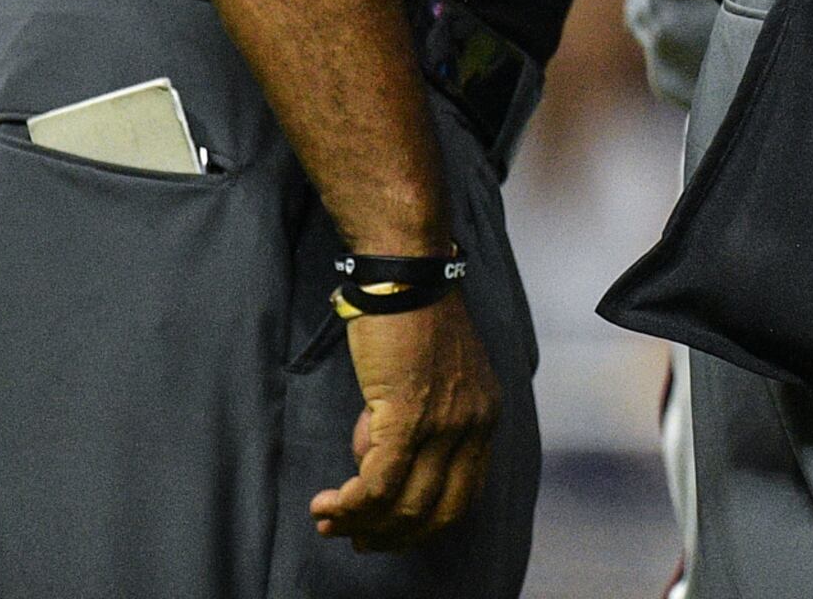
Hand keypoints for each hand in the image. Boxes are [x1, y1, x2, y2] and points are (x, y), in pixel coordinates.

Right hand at [313, 293, 499, 548]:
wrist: (406, 275)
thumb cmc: (411, 319)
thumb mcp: (430, 378)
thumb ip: (415, 424)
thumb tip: (375, 463)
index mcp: (484, 417)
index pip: (462, 496)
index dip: (419, 526)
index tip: (383, 533)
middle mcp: (473, 425)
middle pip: (434, 511)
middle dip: (389, 535)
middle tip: (351, 536)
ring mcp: (444, 423)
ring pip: (403, 504)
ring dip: (360, 522)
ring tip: (328, 519)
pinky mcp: (409, 416)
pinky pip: (379, 483)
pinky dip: (351, 503)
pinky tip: (327, 503)